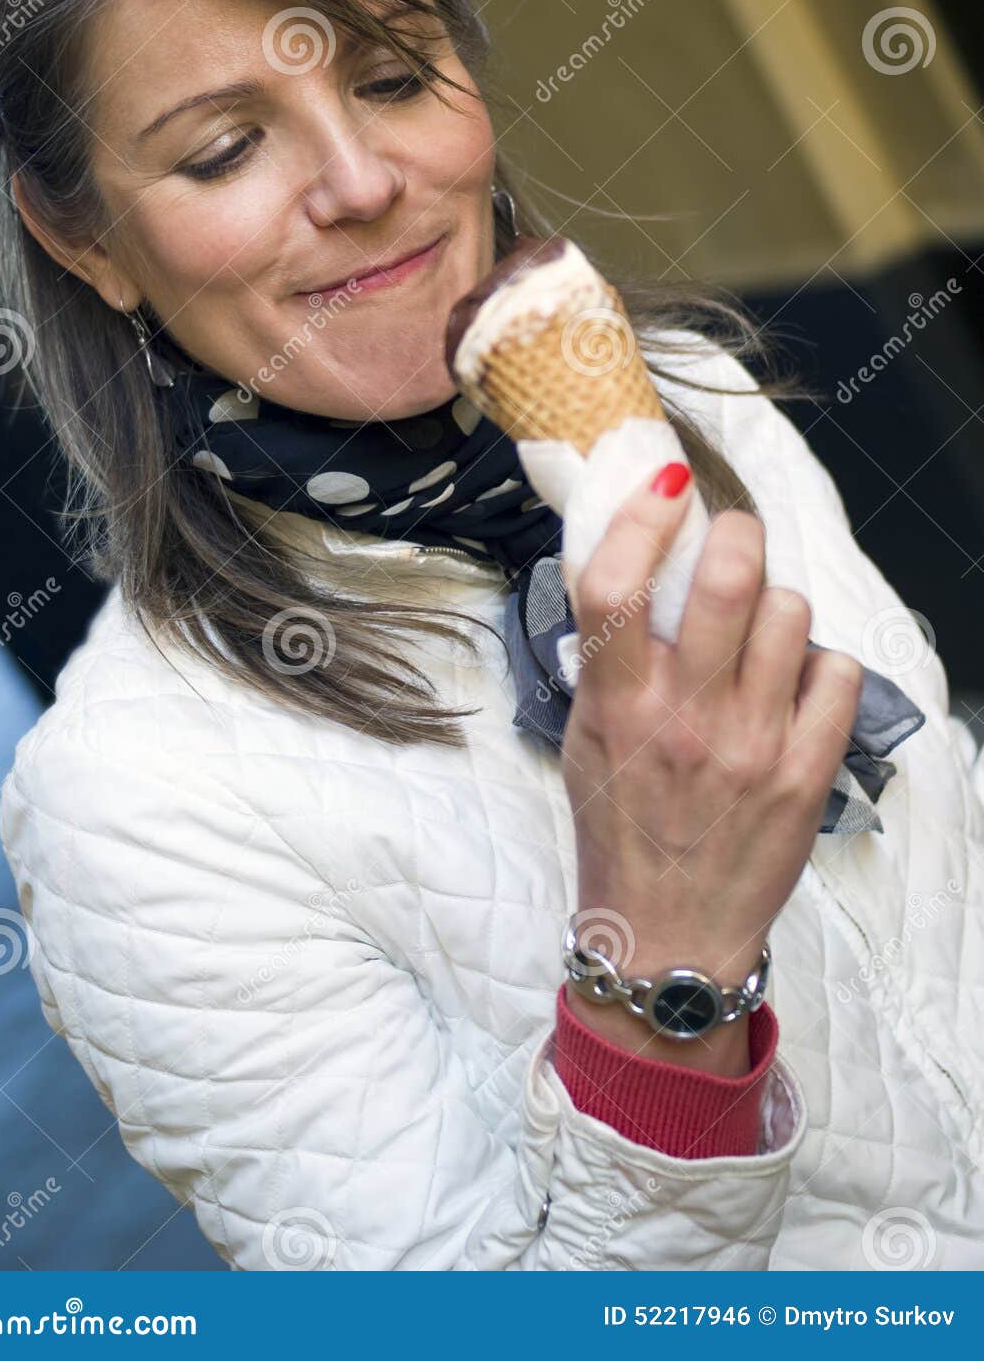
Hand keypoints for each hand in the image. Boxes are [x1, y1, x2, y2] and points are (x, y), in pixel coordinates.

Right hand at [560, 462, 862, 1065]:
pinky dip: (819, 666)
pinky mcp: (808, 773)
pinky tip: (794, 687)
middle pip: (728, 580)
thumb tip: (630, 562)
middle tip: (733, 540)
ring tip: (761, 634)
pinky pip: (837, 672)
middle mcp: (685, 719)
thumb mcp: (583, 738)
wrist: (668, 932)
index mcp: (617, 706)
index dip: (639, 518)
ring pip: (792, 614)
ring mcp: (753, 745)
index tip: (663, 488)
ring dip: (777, 607)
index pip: (613, 587)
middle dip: (736, 535)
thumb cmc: (621, 826)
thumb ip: (606, 659)